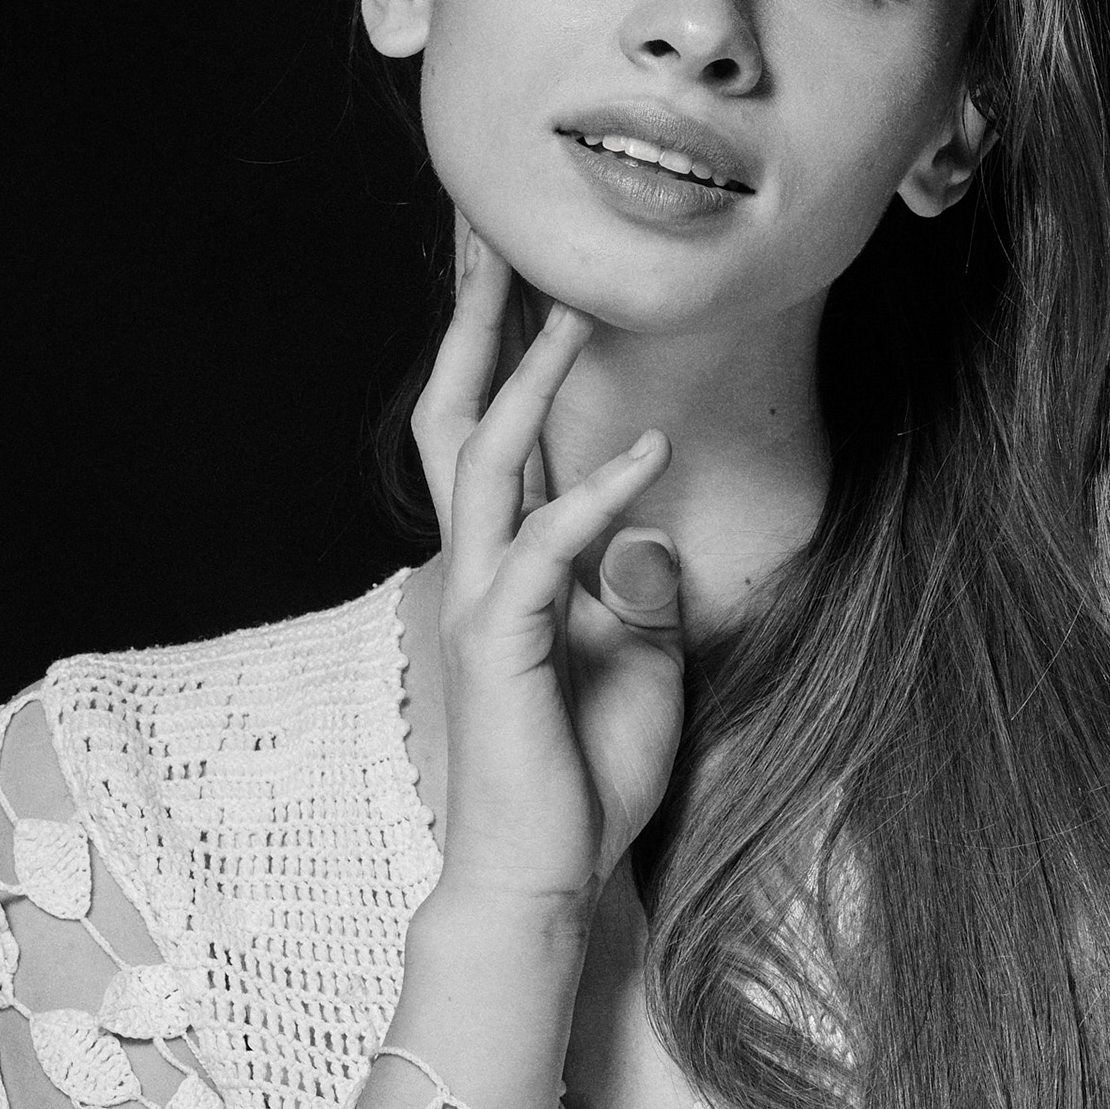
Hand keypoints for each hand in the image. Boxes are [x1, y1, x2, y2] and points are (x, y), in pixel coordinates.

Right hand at [413, 231, 684, 911]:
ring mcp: (480, 596)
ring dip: (532, 377)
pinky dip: (598, 493)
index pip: (494, 430)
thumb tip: (647, 529)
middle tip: (491, 235)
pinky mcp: (501, 640)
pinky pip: (546, 545)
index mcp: (506, 559)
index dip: (499, 348)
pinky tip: (651, 450)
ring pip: (484, 457)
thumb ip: (635, 588)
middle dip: (474, 325)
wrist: (543, 873)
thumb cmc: (584, 770)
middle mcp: (479, 562)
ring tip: (577, 304)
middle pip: (458, 414)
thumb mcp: (637, 659)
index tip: (513, 269)